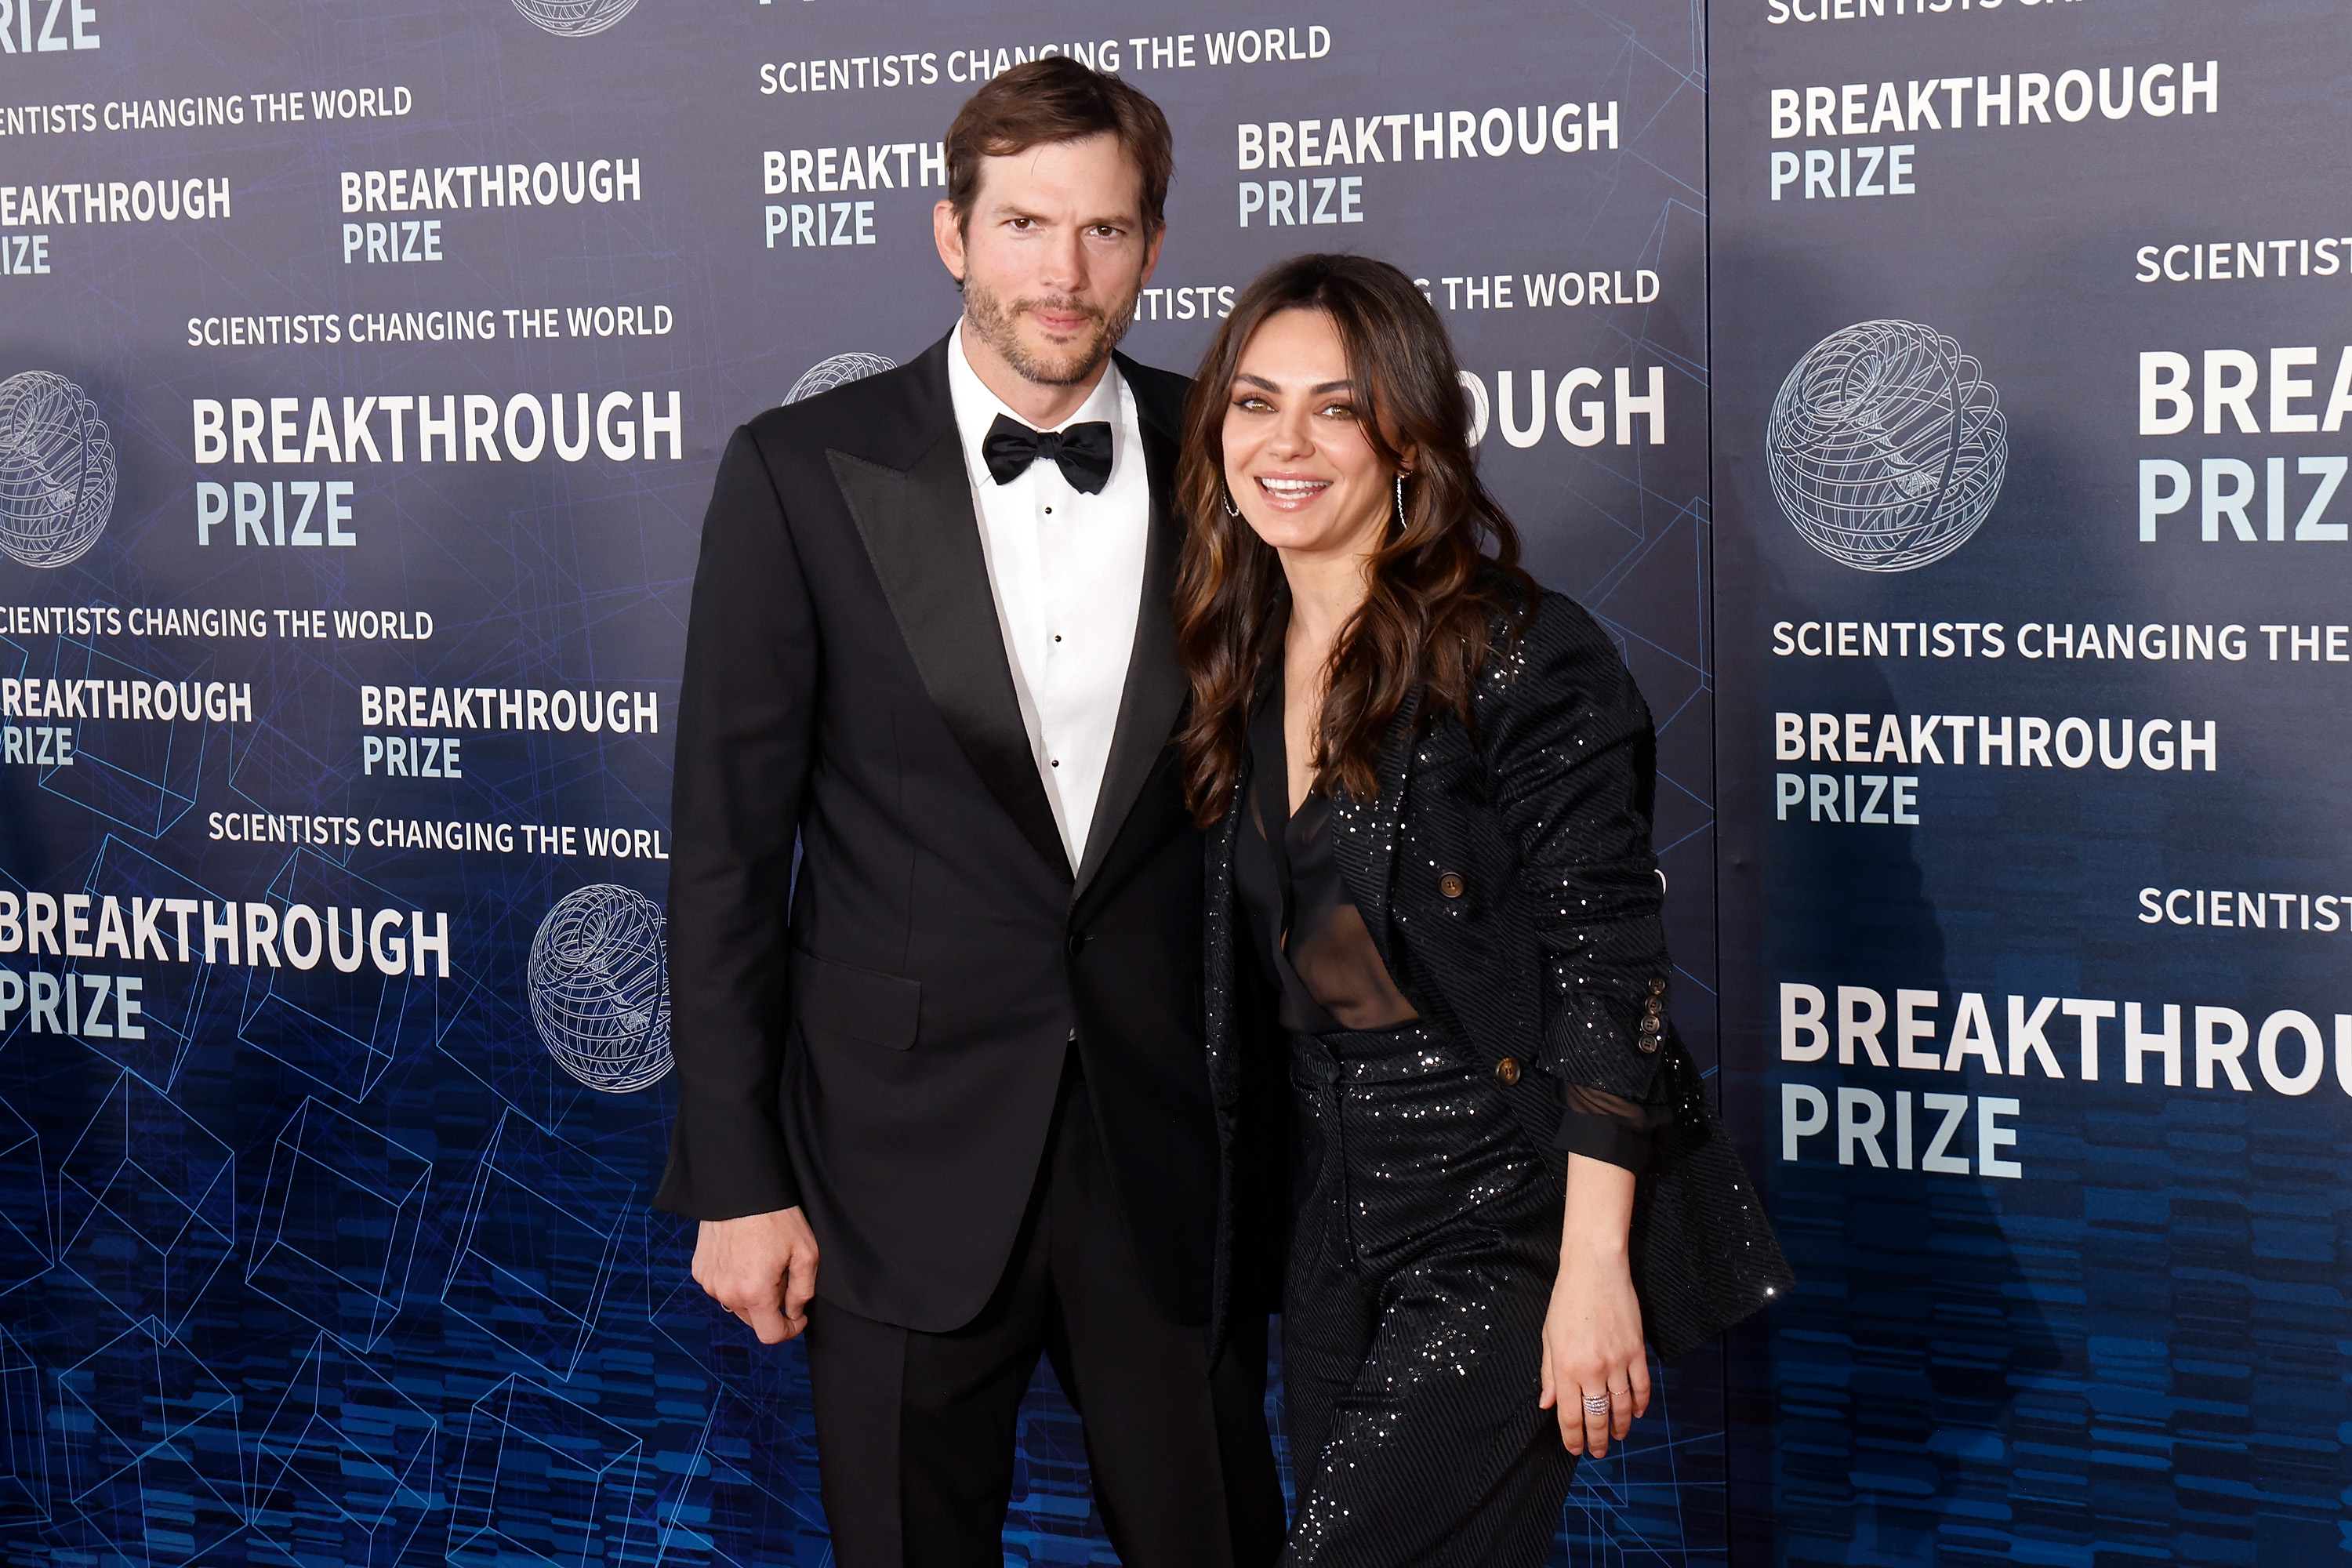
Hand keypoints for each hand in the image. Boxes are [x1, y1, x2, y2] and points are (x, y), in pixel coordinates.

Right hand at [692, 1207, 819, 1343]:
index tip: (798, 1316)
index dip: (790, 1330)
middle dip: (771, 1307)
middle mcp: (726, 1293)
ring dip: (751, 1294)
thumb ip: (803, 1291)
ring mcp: (709, 1282)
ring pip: (737, 1304)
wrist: (740, 1188)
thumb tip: (794, 1312)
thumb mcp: (805, 1252)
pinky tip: (744, 1256)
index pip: (771, 1336)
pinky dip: (734, 1280)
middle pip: (754, 1320)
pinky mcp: (699, 1270)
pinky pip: (721, 1286)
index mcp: (754, 1293)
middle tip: (782, 1275)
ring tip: (762, 1262)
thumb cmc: (776, 1217)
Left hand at [1536, 1154, 1648, 1457]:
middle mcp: (1592, 1369)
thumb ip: (1549, 1374)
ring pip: (1623, 1407)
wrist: (1595, 1269)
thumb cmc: (1567, 1299)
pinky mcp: (1637, 1351)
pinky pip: (1642, 1387)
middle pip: (1598, 1417)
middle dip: (1598, 1440)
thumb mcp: (1548, 1337)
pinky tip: (1637, 1413)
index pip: (1569, 1416)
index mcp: (1566, 1367)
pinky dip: (1640, 1404)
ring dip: (1621, 1427)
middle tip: (1598, 1452)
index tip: (1575, 1448)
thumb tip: (1547, 1404)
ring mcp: (1618, 1362)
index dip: (1573, 1437)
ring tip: (1618, 1436)